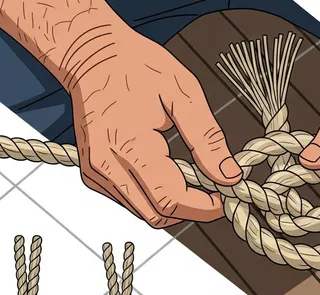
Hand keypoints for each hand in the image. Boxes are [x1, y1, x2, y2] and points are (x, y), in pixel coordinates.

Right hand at [69, 29, 241, 227]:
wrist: (91, 54)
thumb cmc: (135, 66)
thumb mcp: (183, 93)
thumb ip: (207, 138)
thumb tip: (228, 174)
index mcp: (129, 144)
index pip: (171, 199)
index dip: (204, 206)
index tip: (226, 196)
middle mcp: (106, 166)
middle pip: (158, 214)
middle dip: (192, 208)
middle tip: (213, 187)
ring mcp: (96, 173)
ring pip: (144, 212)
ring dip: (173, 203)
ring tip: (192, 176)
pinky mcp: (92, 174)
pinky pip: (130, 201)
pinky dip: (153, 195)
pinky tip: (167, 171)